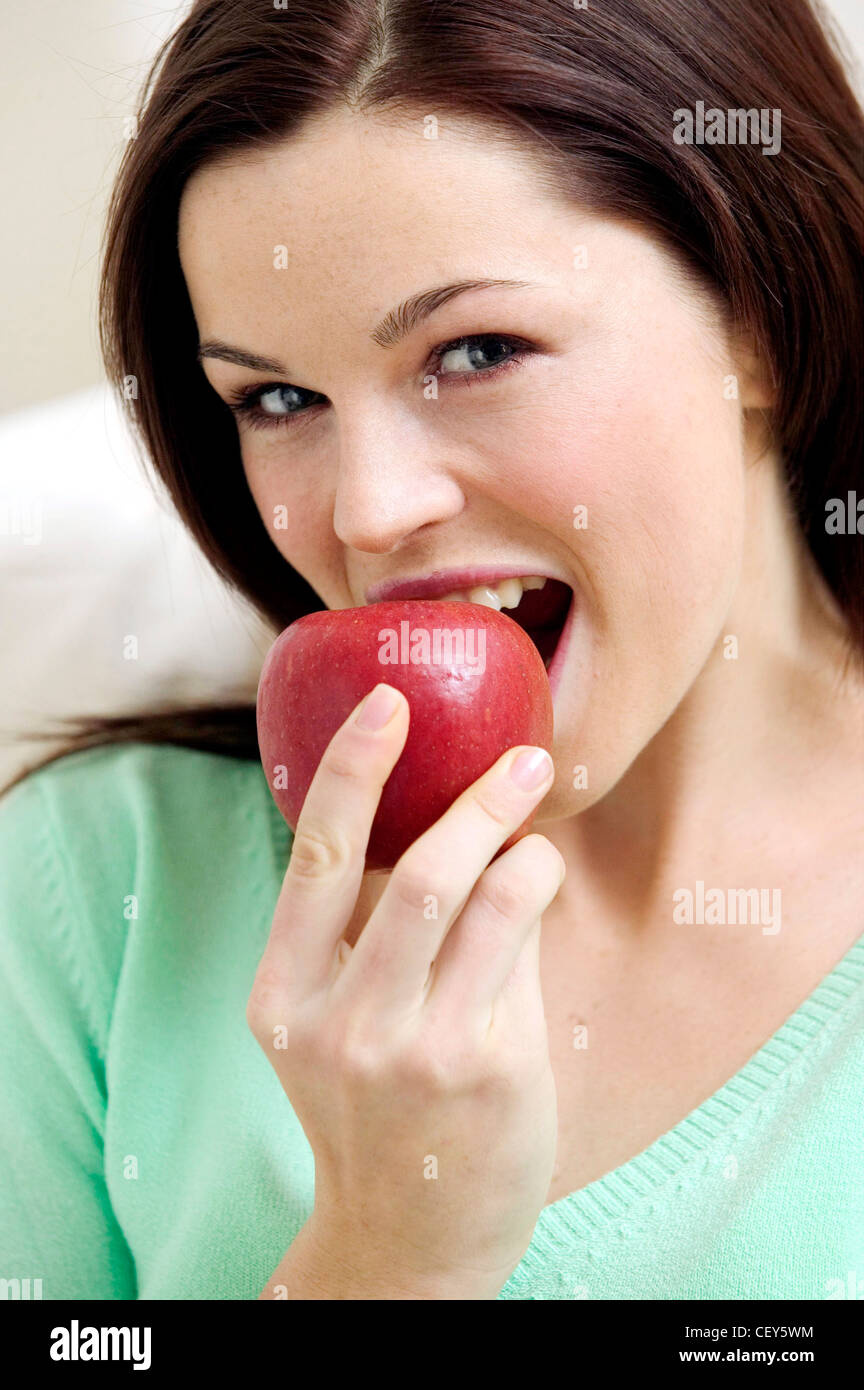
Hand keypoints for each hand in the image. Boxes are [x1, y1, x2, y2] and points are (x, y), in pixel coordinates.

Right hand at [248, 682, 563, 1298]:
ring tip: (535, 825)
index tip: (387, 702)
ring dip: (520, 840)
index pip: (316, 856)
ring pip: (482, 898)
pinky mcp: (485, 1070)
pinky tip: (537, 882)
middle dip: (478, 798)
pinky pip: (521, 948)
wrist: (407, 1239)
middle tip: (522, 758)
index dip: (352, 768)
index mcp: (280, 997)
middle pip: (415, 870)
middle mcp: (338, 1022)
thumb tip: (436, 816)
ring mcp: (413, 1050)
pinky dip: (534, 894)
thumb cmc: (375, 1109)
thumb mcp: (332, 1027)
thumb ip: (364, 933)